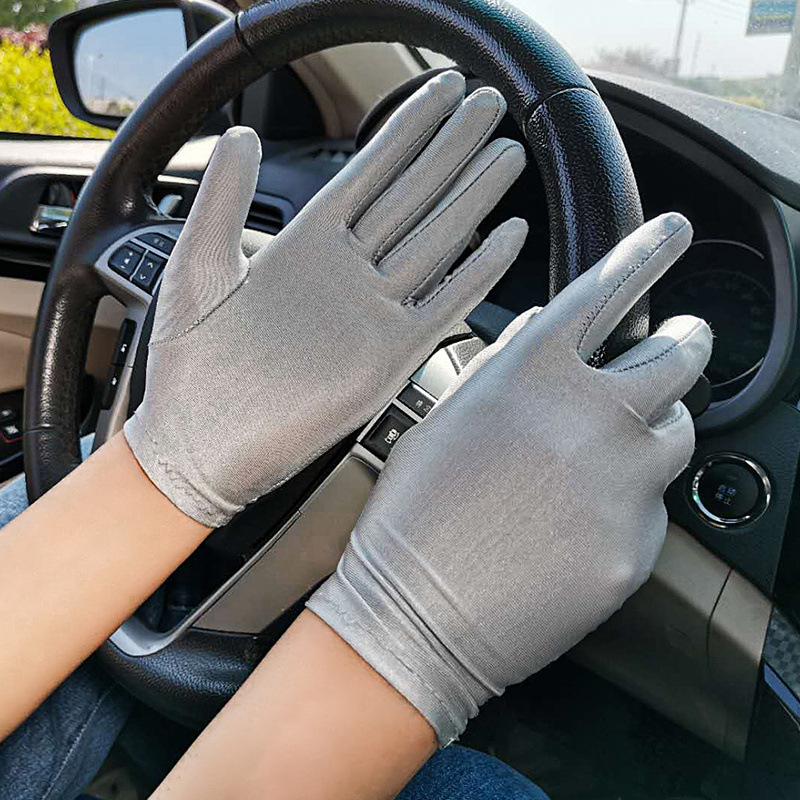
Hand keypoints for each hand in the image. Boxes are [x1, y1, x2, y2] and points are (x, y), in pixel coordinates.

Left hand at [125, 71, 527, 525]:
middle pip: (412, 199)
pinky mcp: (388, 359)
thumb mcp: (197, 266)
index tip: (441, 92)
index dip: (407, 131)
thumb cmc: (190, 367)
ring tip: (506, 158)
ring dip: (473, 200)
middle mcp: (346, 276)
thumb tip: (243, 136)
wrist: (201, 447)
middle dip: (453, 152)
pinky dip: (476, 275)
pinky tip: (504, 240)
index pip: (369, 174)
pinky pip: (443, 307)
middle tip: (490, 109)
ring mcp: (371, 315)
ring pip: (435, 243)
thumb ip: (223, 199)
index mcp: (305, 249)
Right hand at [308, 212, 712, 744]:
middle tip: (673, 350)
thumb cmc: (413, 514)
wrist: (415, 614)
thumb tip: (541, 329)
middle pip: (677, 358)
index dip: (648, 252)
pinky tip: (571, 525)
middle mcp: (589, 418)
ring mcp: (620, 485)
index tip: (673, 234)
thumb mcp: (445, 419)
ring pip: (674, 435)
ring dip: (650, 432)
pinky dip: (626, 505)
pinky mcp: (635, 546)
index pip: (609, 290)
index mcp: (532, 375)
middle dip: (681, 347)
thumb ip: (504, 365)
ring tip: (599, 458)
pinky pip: (652, 508)